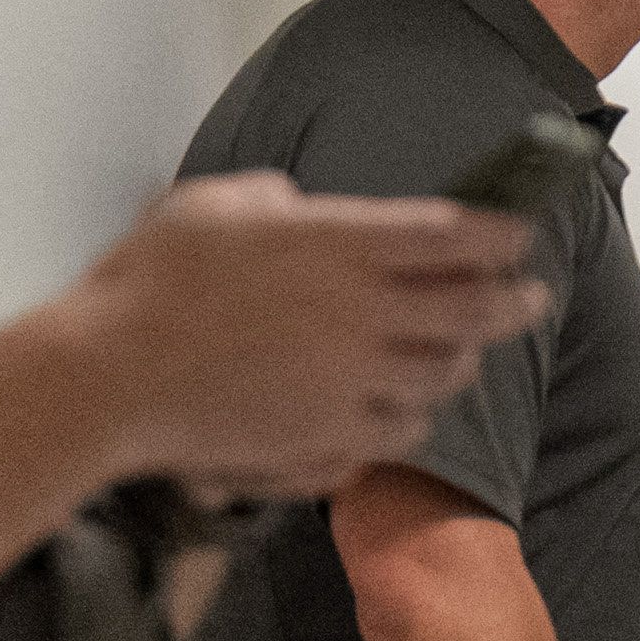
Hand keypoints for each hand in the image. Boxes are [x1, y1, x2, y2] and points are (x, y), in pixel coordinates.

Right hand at [64, 173, 546, 493]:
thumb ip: (279, 201)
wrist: (107, 377)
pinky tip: (401, 405)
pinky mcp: (330, 439)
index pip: (455, 237)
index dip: (500, 236)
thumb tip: (301, 207)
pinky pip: (401, 432)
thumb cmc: (148, 283)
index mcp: (338, 246)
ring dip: (459, 360)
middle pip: (474, 312)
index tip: (519, 236)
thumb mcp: (215, 204)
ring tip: (461, 350)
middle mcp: (361, 316)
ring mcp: (351, 384)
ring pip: (444, 376)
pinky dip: (410, 415)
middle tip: (532, 297)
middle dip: (515, 302)